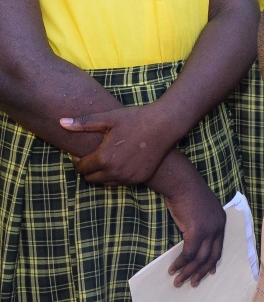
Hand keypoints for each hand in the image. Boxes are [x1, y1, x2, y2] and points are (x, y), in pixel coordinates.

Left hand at [60, 104, 175, 185]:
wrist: (165, 124)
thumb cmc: (136, 118)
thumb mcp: (109, 118)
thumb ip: (83, 123)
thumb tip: (60, 123)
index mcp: (103, 158)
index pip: (81, 168)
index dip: (78, 160)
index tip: (83, 152)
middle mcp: (114, 171)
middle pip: (91, 178)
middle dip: (88, 169)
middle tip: (94, 156)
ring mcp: (128, 177)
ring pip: (105, 182)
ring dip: (102, 174)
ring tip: (108, 159)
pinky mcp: (139, 179)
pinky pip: (121, 183)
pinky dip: (118, 175)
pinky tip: (122, 161)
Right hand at [162, 172, 226, 286]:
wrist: (182, 183)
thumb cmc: (187, 194)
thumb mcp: (200, 210)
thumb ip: (201, 224)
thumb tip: (193, 240)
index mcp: (221, 222)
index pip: (219, 247)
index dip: (213, 262)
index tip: (208, 273)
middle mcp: (218, 227)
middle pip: (212, 256)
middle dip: (201, 272)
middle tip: (192, 284)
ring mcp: (209, 229)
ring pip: (200, 258)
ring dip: (188, 272)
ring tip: (178, 281)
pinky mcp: (197, 231)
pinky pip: (189, 253)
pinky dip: (180, 263)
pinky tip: (172, 269)